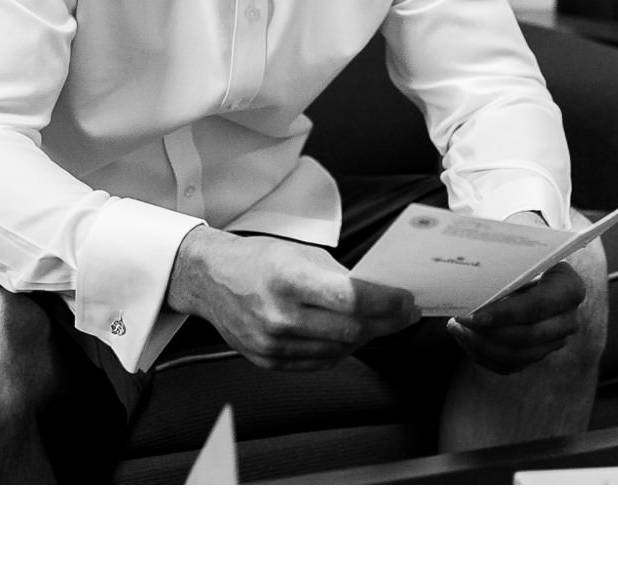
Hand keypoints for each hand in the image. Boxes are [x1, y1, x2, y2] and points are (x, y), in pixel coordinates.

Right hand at [166, 227, 419, 370]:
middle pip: (351, 328)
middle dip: (387, 322)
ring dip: (367, 336)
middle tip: (406, 313)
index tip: (408, 300)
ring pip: (339, 349)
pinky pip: (319, 361)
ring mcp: (273, 344)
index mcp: (289, 280)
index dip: (387, 303)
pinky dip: (341, 349)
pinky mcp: (268, 361)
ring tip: (382, 323)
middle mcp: (279, 316)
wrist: (209, 279)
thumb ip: (340, 278)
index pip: (352, 298)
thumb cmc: (259, 260)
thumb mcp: (301, 254)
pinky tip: (352, 335)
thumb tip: (381, 294)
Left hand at [447, 211, 587, 374]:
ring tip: (456, 328)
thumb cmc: (526, 255)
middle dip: (488, 332)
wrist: (536, 265)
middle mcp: (568, 319)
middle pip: (527, 337)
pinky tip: (465, 338)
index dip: (505, 314)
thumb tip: (472, 268)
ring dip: (481, 345)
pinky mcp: (538, 353)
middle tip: (460, 319)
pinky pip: (508, 365)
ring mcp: (555, 340)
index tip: (475, 315)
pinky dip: (483, 355)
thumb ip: (507, 260)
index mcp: (570, 288)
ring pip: (516, 355)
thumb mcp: (523, 249)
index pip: (537, 306)